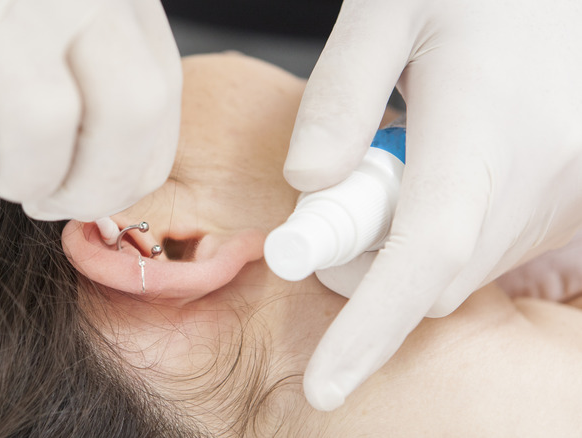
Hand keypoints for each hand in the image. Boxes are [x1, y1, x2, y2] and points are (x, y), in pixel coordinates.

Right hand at [0, 0, 180, 220]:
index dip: (135, 164)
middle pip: (127, 117)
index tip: (103, 183)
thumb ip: (100, 59)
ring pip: (43, 139)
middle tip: (54, 196)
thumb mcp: (59, 2)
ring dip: (20, 179)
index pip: (158, 97)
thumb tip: (121, 163)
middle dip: (96, 186)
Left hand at [282, 0, 581, 410]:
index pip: (425, 257)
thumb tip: (308, 185)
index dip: (370, 330)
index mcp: (489, 130)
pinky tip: (450, 161)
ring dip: (410, 241)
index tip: (324, 385)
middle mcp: (546, 176)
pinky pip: (497, 243)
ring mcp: (573, 192)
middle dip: (366, 263)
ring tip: (406, 152)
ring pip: (463, 266)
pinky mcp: (580, 193)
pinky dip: (452, 228)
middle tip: (339, 194)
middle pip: (433, 277)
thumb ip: (340, 99)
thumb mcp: (387, 8)